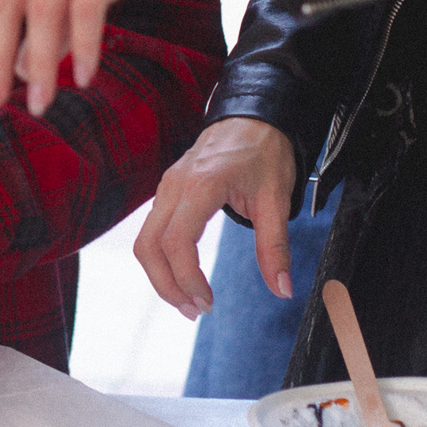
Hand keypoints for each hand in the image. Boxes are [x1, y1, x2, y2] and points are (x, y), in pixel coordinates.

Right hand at [136, 118, 296, 318]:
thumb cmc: (265, 152)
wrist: (253, 116)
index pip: (176, 242)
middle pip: (149, 245)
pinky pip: (152, 229)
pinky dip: (161, 258)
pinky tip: (183, 274)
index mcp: (201, 185)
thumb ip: (275, 246)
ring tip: (189, 300)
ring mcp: (167, 186)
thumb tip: (282, 289)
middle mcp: (175, 185)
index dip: (187, 279)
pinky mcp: (168, 189)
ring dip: (160, 275)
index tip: (209, 303)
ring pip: (144, 239)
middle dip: (167, 285)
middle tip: (196, 311)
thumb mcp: (276, 199)